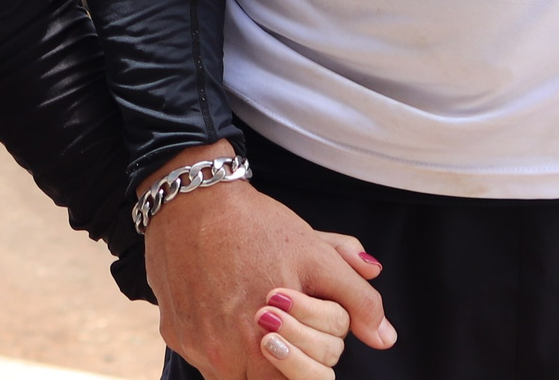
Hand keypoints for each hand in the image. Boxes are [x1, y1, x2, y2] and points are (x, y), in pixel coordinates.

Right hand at [141, 147, 392, 379]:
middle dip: (281, 359)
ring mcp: (194, 347)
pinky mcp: (173, 333)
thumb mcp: (316, 256)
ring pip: (232, 375)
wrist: (191, 197)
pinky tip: (222, 302)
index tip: (303, 332)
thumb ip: (358, 301)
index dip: (310, 359)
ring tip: (249, 311)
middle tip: (278, 320)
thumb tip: (385, 338)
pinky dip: (217, 339)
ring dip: (246, 356)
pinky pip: (203, 357)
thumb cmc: (255, 225)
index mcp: (265, 343)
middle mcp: (224, 354)